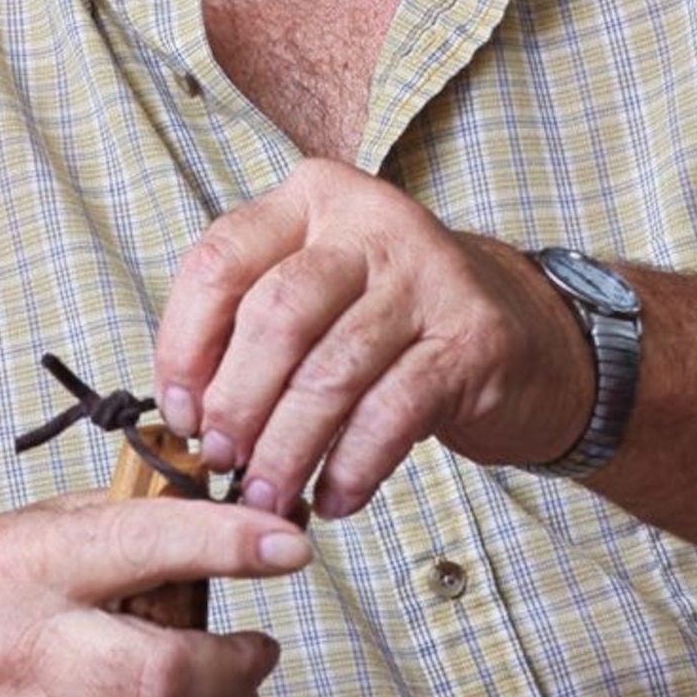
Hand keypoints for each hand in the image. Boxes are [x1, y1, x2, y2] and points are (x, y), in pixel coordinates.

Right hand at [0, 491, 310, 696]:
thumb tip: (240, 517)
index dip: (228, 545)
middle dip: (238, 669)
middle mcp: (14, 653)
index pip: (143, 549)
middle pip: (162, 676)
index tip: (288, 547)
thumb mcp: (37, 526)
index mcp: (24, 566)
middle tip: (257, 655)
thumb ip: (131, 519)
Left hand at [154, 160, 593, 519]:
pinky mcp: (472, 337)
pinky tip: (336, 498)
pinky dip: (352, 467)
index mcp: (311, 198)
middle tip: (224, 461)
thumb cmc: (386, 320)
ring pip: (331, 373)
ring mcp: (428, 274)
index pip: (221, 260)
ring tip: (270, 498)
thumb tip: (185, 412)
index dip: (185, 345)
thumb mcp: (315, 294)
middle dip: (238, 402)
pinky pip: (392, 413)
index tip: (180, 413)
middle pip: (276, 317)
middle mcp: (370, 221)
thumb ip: (247, 328)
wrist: (516, 329)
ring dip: (289, 450)